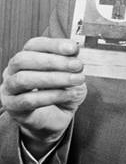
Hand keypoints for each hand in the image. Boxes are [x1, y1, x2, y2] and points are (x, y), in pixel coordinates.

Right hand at [0, 37, 86, 155]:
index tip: (74, 48)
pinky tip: (70, 94)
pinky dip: (53, 96)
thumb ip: (71, 61)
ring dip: (54, 78)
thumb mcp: (71, 74)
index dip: (53, 44)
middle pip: (24, 59)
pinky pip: (29, 100)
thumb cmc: (61, 91)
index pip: (34, 45)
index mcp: (27, 57)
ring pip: (24, 79)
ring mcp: (10, 90)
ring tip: (76, 80)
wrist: (55, 119)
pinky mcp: (13, 107)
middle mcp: (13, 71)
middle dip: (53, 61)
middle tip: (77, 65)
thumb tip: (74, 51)